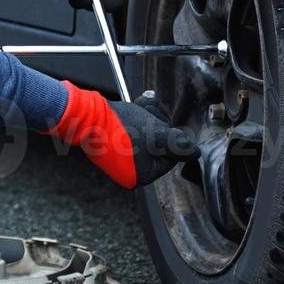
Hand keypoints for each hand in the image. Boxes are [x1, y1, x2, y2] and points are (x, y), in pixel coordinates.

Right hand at [45, 81, 195, 188]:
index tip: (163, 126)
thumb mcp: (158, 134)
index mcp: (141, 176)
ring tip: (141, 107)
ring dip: (148, 118)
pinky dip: (136, 119)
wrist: (88, 115)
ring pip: (146, 135)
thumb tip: (195, 153)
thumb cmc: (120, 128)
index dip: (171, 139)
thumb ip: (178, 145)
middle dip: (158, 125)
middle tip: (150, 114)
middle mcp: (129, 170)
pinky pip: (132, 132)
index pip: (169, 158)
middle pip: (158, 146)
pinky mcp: (111, 144)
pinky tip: (134, 109)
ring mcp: (120, 158)